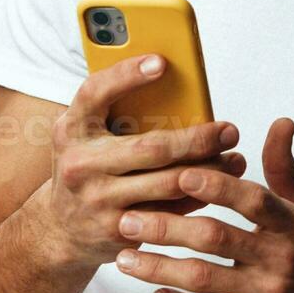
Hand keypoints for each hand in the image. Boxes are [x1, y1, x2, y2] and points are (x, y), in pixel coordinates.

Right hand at [35, 53, 246, 269]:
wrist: (59, 230)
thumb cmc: (87, 167)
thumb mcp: (86, 135)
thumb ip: (117, 112)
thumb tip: (179, 87)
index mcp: (72, 129)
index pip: (95, 93)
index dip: (126, 75)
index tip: (161, 62)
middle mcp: (80, 164)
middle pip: (151, 147)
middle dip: (198, 138)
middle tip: (229, 130)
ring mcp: (99, 201)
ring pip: (169, 183)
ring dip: (210, 170)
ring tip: (234, 158)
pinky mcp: (119, 230)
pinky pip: (171, 212)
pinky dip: (199, 197)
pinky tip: (220, 185)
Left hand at [112, 118, 293, 292]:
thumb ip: (284, 169)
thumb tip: (281, 121)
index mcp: (293, 224)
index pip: (252, 198)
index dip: (217, 185)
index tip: (178, 171)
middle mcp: (283, 258)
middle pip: (216, 236)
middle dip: (167, 227)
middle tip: (127, 219)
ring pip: (205, 278)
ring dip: (159, 268)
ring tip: (125, 259)